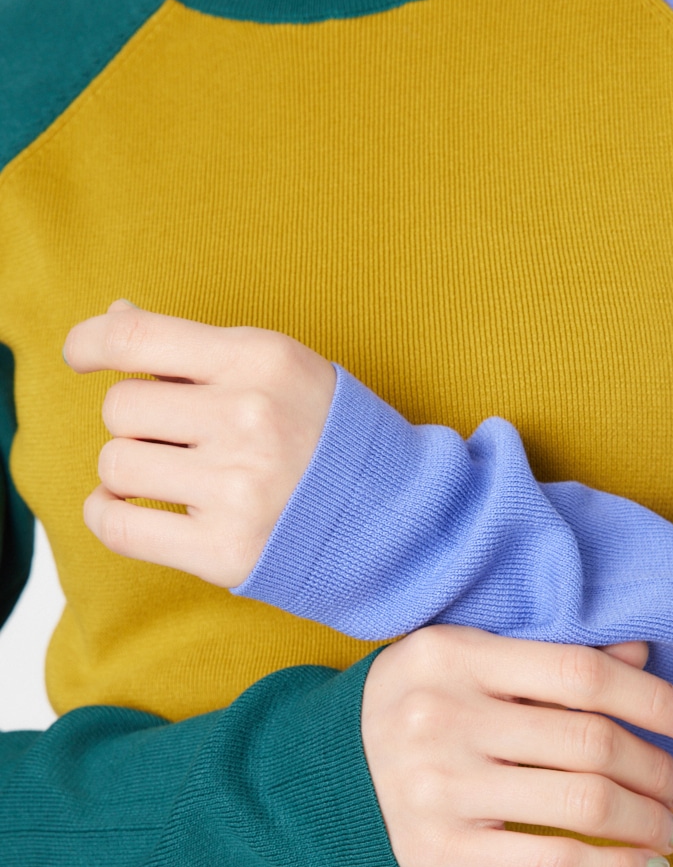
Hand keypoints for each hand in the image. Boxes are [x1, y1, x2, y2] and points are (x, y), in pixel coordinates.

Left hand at [62, 299, 336, 584]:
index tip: (80, 353)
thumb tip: (116, 316)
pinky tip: (125, 510)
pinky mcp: (225, 550)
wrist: (398, 517)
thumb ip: (200, 349)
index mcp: (261, 360)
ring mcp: (236, 488)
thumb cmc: (333, 439)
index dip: (90, 342)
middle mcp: (248, 419)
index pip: (137, 338)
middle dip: (136, 424)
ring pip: (116, 466)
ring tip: (169, 478)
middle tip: (174, 440)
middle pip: (121, 408)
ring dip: (128, 472)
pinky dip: (108, 517)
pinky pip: (121, 528)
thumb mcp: (282, 369)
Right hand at [361, 626, 672, 866]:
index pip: (580, 672)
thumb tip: (639, 651)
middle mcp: (445, 717)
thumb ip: (545, 659)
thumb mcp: (463, 663)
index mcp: (455, 656)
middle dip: (658, 770)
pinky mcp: (440, 851)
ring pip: (583, 806)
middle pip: (591, 743)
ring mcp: (440, 788)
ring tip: (671, 829)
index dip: (652, 699)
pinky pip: (553, 866)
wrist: (320, 777)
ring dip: (649, 822)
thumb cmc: (412, 710)